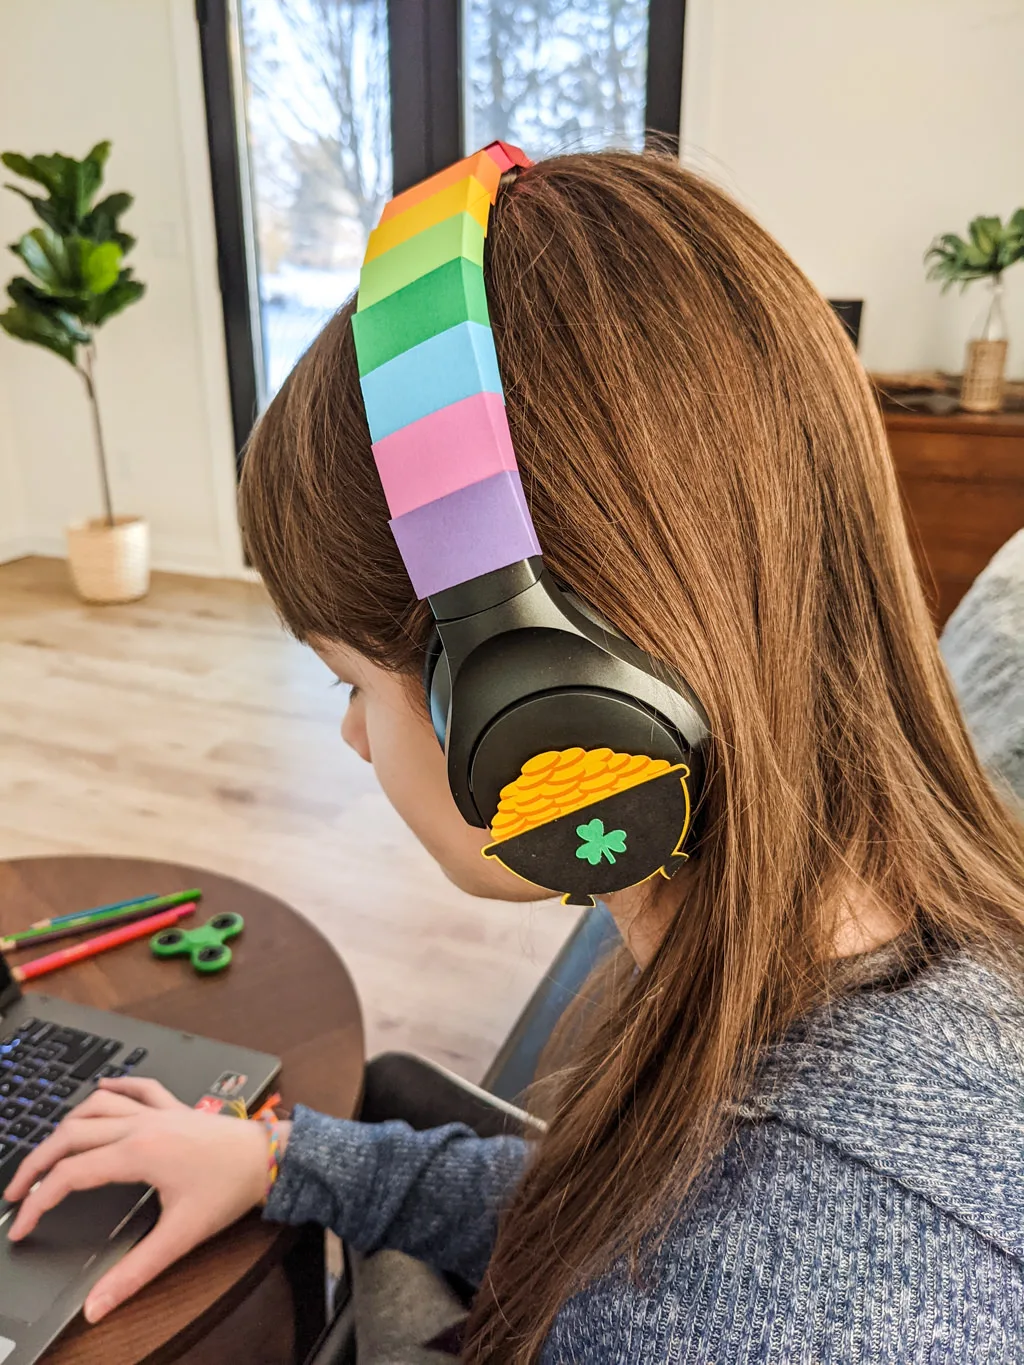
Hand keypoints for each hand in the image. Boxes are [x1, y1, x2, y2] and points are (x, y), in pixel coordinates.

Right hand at [3, 1076, 289, 1323]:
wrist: (269, 1157)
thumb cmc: (228, 1190)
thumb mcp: (180, 1235)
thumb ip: (134, 1271)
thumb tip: (97, 1305)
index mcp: (137, 1152)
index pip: (69, 1175)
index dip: (38, 1202)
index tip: (22, 1226)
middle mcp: (140, 1124)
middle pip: (71, 1134)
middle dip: (36, 1161)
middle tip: (16, 1191)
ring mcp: (157, 1111)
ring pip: (96, 1105)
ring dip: (66, 1125)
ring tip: (46, 1153)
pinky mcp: (173, 1106)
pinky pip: (137, 1086)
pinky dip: (114, 1086)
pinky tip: (101, 1088)